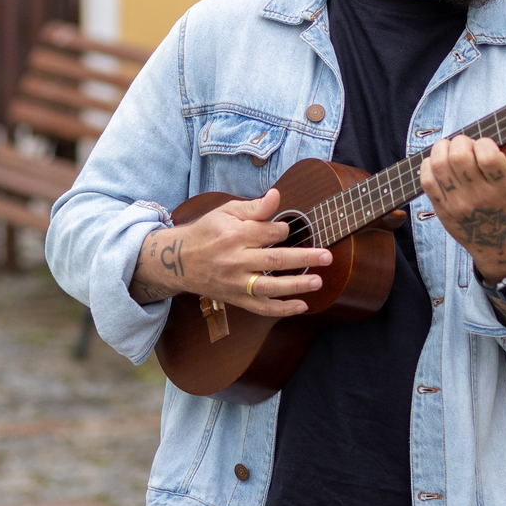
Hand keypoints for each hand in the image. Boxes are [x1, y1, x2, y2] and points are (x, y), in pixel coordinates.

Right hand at [129, 189, 331, 315]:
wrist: (178, 260)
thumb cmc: (207, 232)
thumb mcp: (226, 212)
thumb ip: (254, 207)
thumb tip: (277, 196)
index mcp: (234, 236)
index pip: (269, 233)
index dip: (284, 229)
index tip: (288, 229)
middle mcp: (235, 261)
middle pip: (274, 261)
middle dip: (303, 258)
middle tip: (327, 256)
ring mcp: (235, 283)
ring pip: (268, 288)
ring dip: (296, 286)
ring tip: (318, 281)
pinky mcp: (236, 299)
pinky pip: (260, 308)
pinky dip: (281, 310)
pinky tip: (301, 306)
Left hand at [418, 134, 505, 279]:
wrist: (501, 246)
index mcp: (504, 186)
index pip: (487, 154)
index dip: (484, 142)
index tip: (485, 146)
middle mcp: (480, 196)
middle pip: (458, 155)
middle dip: (461, 141)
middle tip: (466, 145)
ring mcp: (458, 204)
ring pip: (438, 164)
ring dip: (442, 148)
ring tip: (450, 149)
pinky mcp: (442, 210)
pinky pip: (426, 180)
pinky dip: (428, 164)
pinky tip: (438, 163)